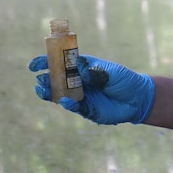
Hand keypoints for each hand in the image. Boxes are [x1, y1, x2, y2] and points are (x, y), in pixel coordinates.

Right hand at [29, 55, 154, 124]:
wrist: (138, 99)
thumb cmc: (125, 80)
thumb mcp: (110, 71)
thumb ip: (94, 70)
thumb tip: (78, 66)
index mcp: (82, 68)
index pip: (61, 64)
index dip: (46, 63)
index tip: (34, 65)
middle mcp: (79, 82)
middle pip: (56, 80)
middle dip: (46, 79)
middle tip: (40, 79)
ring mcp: (81, 96)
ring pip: (60, 95)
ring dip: (50, 93)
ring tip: (42, 90)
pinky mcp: (87, 109)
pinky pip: (73, 107)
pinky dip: (68, 104)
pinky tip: (64, 101)